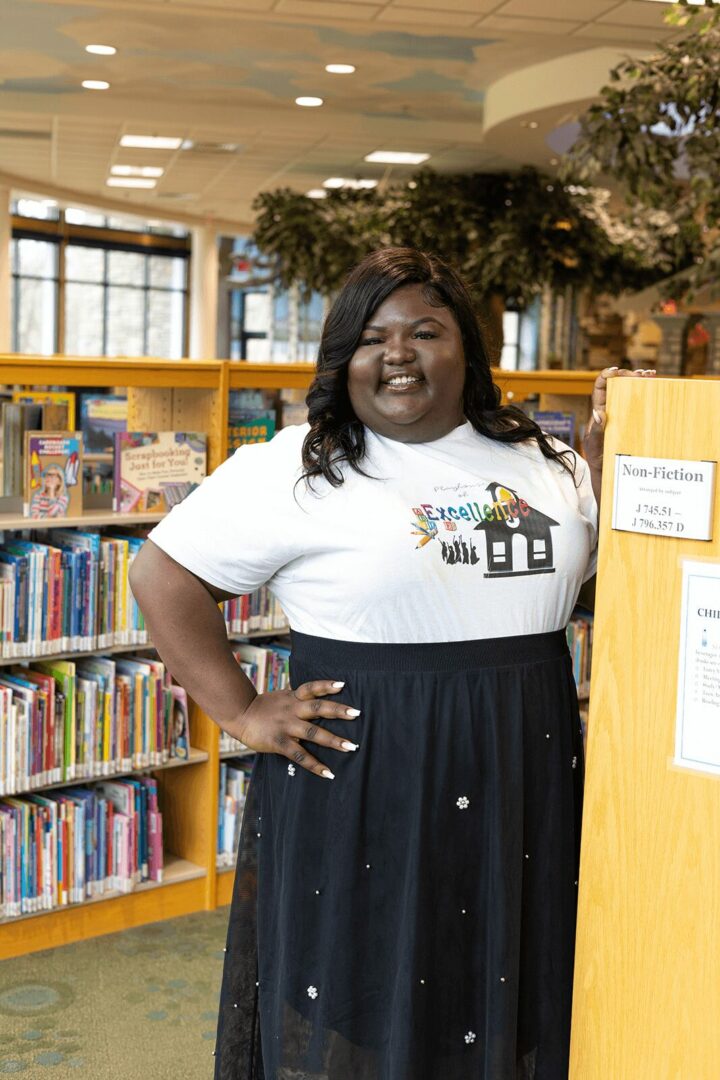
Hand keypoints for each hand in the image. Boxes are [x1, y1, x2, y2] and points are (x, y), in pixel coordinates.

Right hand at [231, 680, 359, 779]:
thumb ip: (298, 697)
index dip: (326, 685)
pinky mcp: (279, 743)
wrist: (239, 714)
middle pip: (318, 708)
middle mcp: (292, 710)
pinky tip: (328, 772)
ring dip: (333, 740)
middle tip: (357, 714)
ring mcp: (286, 727)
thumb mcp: (282, 697)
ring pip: (313, 733)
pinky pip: (300, 755)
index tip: (342, 685)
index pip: (311, 688)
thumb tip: (317, 696)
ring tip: (351, 747)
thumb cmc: (263, 707)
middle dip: (338, 711)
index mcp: (293, 698)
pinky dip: (315, 765)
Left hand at [583, 365, 655, 468]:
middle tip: (640, 374)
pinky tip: (654, 385)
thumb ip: (596, 431)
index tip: (615, 371)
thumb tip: (598, 412)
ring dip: (639, 381)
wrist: (608, 471)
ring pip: (629, 393)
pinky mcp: (632, 420)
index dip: (605, 376)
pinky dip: (646, 393)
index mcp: (598, 412)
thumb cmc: (598, 458)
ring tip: (649, 374)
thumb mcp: (595, 446)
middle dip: (627, 376)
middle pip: (617, 386)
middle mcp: (610, 410)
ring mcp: (622, 414)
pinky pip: (639, 404)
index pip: (600, 389)